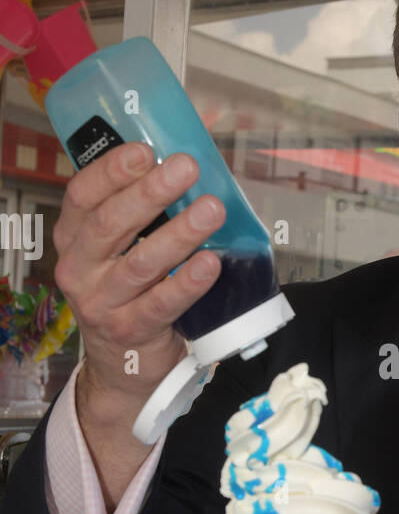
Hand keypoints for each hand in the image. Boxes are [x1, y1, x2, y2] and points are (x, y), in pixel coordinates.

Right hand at [53, 141, 224, 397]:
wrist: (121, 363)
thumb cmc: (128, 292)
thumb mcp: (117, 251)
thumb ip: (138, 216)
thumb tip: (183, 172)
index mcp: (73, 238)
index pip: (82, 195)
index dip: (112, 170)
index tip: (146, 150)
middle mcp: (79, 269)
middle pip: (111, 224)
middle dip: (151, 193)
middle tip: (186, 168)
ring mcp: (101, 303)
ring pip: (140, 263)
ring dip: (178, 233)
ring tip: (211, 210)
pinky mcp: (129, 331)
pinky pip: (161, 304)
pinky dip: (187, 282)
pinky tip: (210, 263)